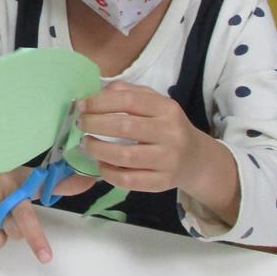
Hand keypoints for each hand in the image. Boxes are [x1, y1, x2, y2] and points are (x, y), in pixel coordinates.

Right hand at [0, 165, 94, 262]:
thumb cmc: (4, 178)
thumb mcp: (28, 178)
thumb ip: (58, 184)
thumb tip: (89, 182)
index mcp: (11, 181)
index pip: (26, 215)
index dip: (36, 237)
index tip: (46, 258)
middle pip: (13, 233)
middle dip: (14, 228)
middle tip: (8, 212)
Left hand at [77, 81, 204, 192]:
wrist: (195, 159)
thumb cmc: (164, 125)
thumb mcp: (153, 102)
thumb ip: (126, 93)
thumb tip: (93, 96)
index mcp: (167, 108)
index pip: (129, 100)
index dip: (100, 102)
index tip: (81, 106)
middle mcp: (171, 133)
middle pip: (125, 127)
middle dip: (94, 124)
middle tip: (81, 124)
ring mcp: (168, 160)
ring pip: (125, 156)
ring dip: (97, 150)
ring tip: (86, 144)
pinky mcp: (163, 183)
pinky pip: (129, 180)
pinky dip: (109, 173)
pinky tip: (100, 164)